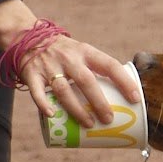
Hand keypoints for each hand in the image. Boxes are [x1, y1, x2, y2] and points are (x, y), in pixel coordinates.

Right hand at [0, 2, 136, 128]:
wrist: (27, 37)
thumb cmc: (64, 53)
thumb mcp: (82, 52)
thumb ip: (97, 69)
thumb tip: (123, 97)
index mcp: (86, 52)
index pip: (109, 65)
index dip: (124, 81)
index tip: (135, 98)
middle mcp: (69, 58)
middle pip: (87, 81)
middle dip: (99, 102)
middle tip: (109, 119)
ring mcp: (50, 66)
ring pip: (64, 89)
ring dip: (77, 108)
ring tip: (89, 124)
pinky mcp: (32, 75)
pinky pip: (37, 91)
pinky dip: (43, 103)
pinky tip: (51, 114)